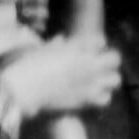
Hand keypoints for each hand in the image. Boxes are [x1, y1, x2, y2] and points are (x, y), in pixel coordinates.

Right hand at [0, 36, 120, 116]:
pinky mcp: (86, 100)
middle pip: (115, 58)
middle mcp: (87, 62)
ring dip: (108, 81)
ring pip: (115, 79)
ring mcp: (89, 81)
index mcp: (76, 46)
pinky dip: (101, 98)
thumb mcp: (41, 49)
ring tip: (98, 84)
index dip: (96, 47)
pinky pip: (106, 99)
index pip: (101, 41)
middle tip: (99, 68)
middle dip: (109, 62)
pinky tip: (91, 97)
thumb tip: (61, 39)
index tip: (89, 52)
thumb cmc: (27, 65)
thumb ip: (55, 44)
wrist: (23, 88)